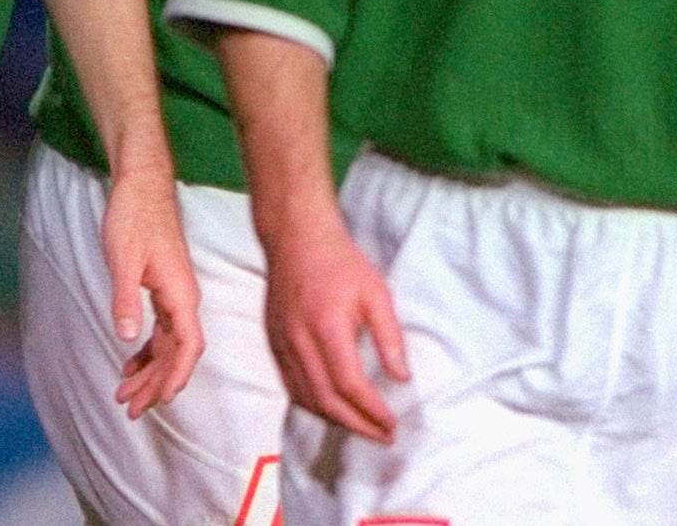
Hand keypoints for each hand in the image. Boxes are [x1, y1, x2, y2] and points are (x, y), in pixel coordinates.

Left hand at [101, 166, 204, 417]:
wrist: (141, 184)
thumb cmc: (133, 216)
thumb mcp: (122, 259)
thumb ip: (126, 300)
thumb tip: (128, 340)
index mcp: (180, 293)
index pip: (189, 347)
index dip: (176, 377)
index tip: (159, 401)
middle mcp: (184, 298)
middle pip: (178, 353)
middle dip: (156, 384)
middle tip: (129, 409)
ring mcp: (175, 295)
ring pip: (170, 345)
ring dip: (150, 371)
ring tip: (125, 394)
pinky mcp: (164, 289)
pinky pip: (162, 331)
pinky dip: (148, 351)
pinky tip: (131, 363)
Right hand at [263, 212, 408, 442]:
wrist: (296, 239)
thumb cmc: (340, 262)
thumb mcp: (376, 292)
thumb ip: (390, 337)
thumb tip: (402, 378)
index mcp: (326, 326)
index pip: (349, 385)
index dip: (371, 411)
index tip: (392, 424)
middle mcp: (299, 340)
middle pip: (326, 400)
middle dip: (357, 426)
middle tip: (383, 437)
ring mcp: (282, 343)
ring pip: (306, 398)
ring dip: (335, 421)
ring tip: (363, 429)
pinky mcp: (274, 343)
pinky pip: (291, 386)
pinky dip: (313, 406)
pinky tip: (333, 410)